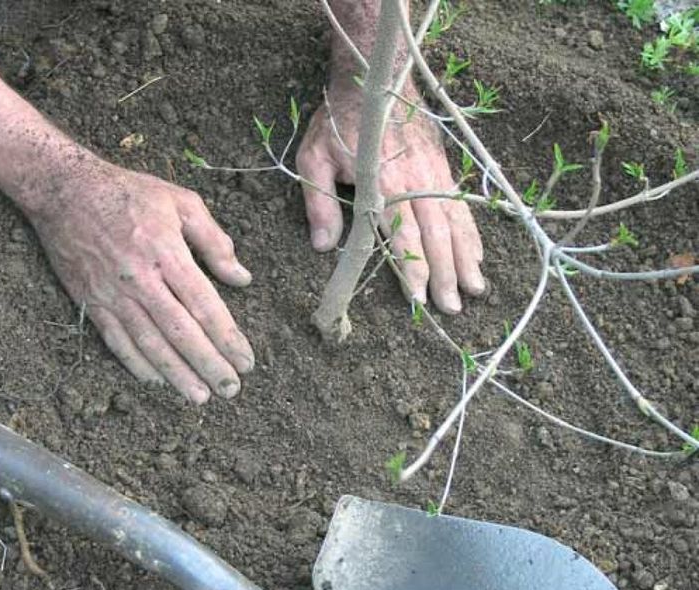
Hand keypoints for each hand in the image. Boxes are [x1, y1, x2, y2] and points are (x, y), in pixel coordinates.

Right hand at [30, 157, 253, 403]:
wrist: (64, 190)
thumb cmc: (129, 193)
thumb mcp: (180, 201)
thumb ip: (214, 241)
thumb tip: (241, 278)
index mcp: (166, 252)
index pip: (204, 305)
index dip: (227, 337)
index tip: (246, 360)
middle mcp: (140, 279)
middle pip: (180, 332)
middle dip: (208, 364)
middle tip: (231, 389)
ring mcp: (113, 294)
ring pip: (149, 343)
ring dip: (177, 374)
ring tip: (199, 396)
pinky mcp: (91, 302)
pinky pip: (116, 341)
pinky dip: (137, 364)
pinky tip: (157, 380)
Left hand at [296, 88, 484, 313]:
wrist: (377, 78)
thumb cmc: (340, 122)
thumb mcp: (314, 160)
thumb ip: (319, 204)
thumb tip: (323, 248)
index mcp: (383, 183)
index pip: (403, 234)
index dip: (412, 268)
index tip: (418, 298)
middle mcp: (416, 181)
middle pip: (436, 235)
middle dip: (446, 275)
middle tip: (452, 307)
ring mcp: (435, 173)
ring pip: (455, 223)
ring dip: (466, 259)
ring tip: (475, 290)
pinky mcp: (444, 167)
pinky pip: (462, 206)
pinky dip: (471, 234)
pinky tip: (477, 256)